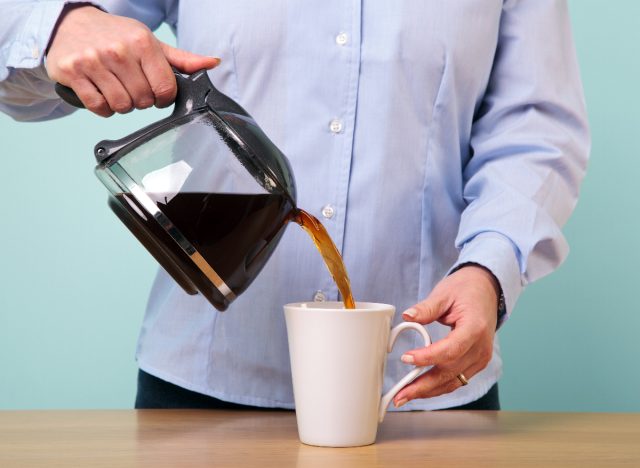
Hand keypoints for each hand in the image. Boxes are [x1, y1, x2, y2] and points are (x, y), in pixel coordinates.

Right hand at [46, 5, 219, 116]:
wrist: (71, 23)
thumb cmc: (117, 36)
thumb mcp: (150, 42)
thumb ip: (182, 59)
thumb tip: (213, 63)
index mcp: (142, 43)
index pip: (165, 88)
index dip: (164, 97)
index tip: (158, 93)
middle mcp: (117, 51)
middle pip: (143, 101)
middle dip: (142, 101)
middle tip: (134, 87)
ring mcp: (93, 61)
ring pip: (121, 106)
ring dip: (123, 105)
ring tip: (118, 89)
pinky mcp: (73, 72)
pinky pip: (98, 107)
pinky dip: (104, 108)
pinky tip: (103, 93)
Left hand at [393, 265, 499, 406]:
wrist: (486, 290)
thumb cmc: (466, 289)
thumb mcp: (444, 293)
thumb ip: (426, 308)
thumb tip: (407, 316)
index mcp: (475, 328)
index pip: (451, 349)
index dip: (428, 357)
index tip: (406, 358)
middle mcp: (481, 348)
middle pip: (450, 372)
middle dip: (423, 386)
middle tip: (399, 394)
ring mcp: (480, 358)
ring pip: (453, 381)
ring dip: (427, 391)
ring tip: (404, 396)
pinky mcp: (476, 363)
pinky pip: (456, 379)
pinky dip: (437, 386)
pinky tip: (419, 389)